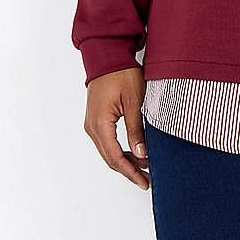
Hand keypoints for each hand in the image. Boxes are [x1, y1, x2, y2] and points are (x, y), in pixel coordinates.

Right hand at [84, 65, 149, 188]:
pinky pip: (108, 142)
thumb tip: (142, 155)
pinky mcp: (97, 120)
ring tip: (145, 169)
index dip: (131, 172)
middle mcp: (92, 127)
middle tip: (147, 181)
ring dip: (126, 162)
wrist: (108, 56)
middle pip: (110, 158)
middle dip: (129, 171)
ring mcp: (93, 124)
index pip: (115, 157)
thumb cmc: (121, 74)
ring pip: (109, 152)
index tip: (144, 182)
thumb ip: (137, 130)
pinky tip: (136, 154)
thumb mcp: (135, 102)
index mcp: (100, 124)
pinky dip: (121, 151)